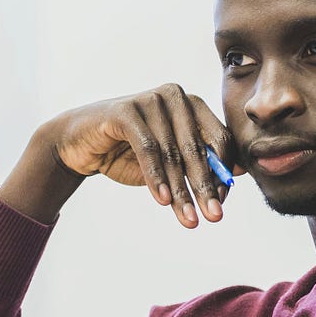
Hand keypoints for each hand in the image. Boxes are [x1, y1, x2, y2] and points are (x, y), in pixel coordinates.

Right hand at [0, 84, 242, 226]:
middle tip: (214, 217)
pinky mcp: (126, 110)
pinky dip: (156, 177)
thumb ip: (197, 165)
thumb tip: (235, 178)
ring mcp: (150, 99)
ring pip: (172, 153)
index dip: (222, 173)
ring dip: (181, 191)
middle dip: (205, 187)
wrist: (80, 144)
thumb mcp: (168, 162)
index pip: (219, 140)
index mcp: (192, 106)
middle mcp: (175, 97)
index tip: (221, 203)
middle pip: (197, 148)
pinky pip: (147, 148)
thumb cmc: (128, 153)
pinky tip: (162, 201)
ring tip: (188, 219)